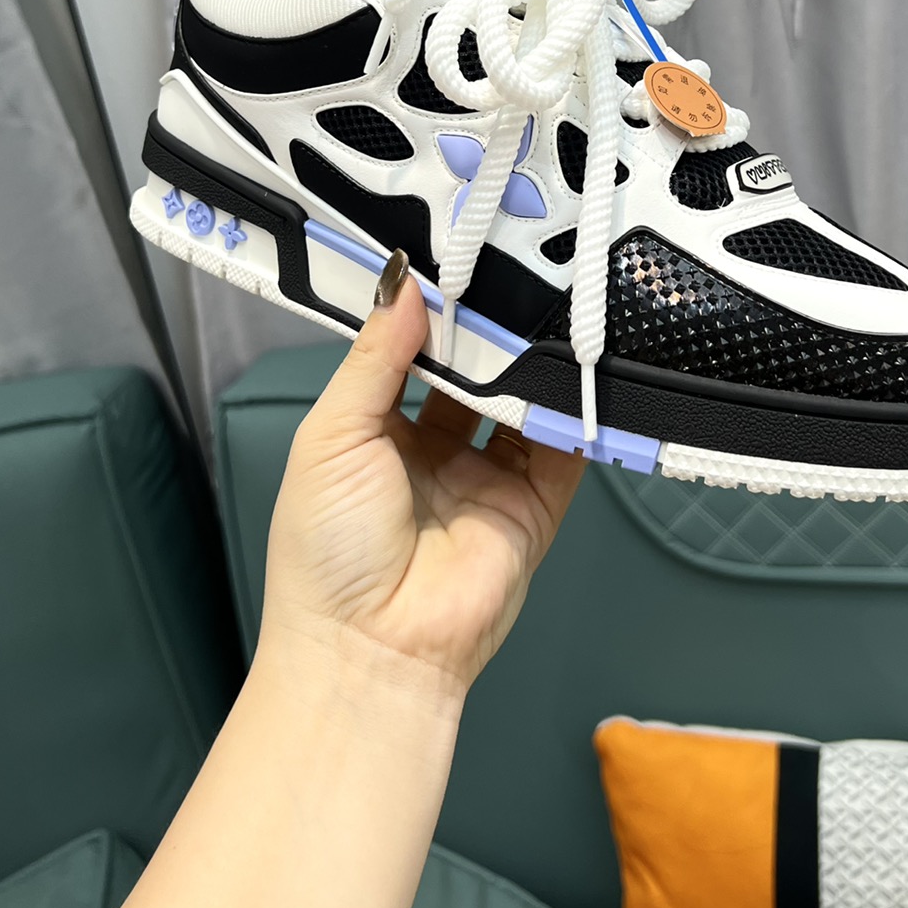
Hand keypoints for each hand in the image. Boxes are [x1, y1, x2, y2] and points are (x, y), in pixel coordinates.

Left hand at [259, 253, 585, 702]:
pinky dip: (576, 410)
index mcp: (376, 430)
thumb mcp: (331, 435)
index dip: (434, 310)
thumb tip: (402, 281)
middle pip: (475, 371)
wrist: (371, 650)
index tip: (456, 258)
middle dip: (491, 329)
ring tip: (549, 304)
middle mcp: (435, 450)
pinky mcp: (534, 506)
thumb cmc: (327, 550)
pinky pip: (564, 448)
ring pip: (522, 401)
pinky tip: (580, 366)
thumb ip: (373, 356)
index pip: (414, 351)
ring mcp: (488, 478)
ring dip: (533, 361)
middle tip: (514, 269)